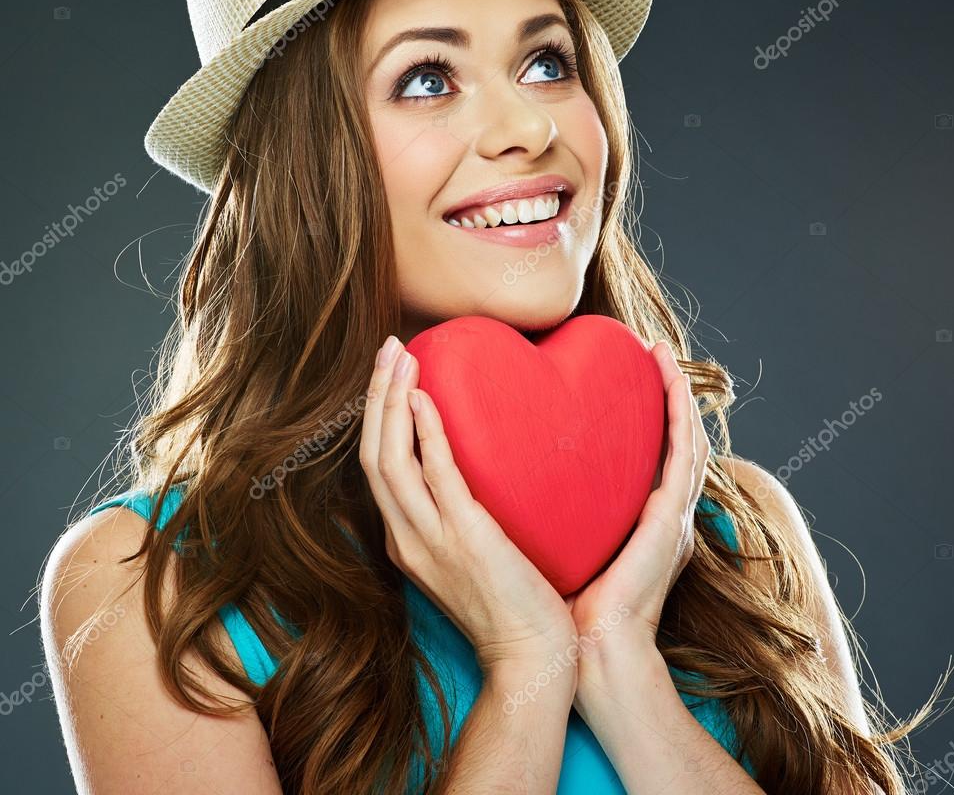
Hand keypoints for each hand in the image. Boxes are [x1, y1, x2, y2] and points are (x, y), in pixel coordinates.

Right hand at [359, 336, 578, 681]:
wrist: (531, 657)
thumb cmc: (511, 604)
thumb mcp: (468, 555)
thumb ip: (457, 513)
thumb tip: (469, 467)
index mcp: (406, 540)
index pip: (376, 468)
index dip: (378, 416)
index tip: (391, 373)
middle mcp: (405, 538)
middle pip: (372, 454)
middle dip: (376, 395)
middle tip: (389, 346)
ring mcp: (429, 539)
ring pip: (387, 459)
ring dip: (390, 400)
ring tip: (400, 355)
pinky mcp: (462, 536)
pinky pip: (434, 473)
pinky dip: (424, 430)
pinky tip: (424, 396)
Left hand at [563, 339, 711, 667]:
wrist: (590, 654)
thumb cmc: (565, 607)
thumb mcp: (559, 547)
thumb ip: (551, 515)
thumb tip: (509, 484)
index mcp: (642, 522)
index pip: (649, 455)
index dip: (647, 414)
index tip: (624, 376)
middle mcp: (665, 515)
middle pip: (675, 440)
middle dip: (667, 392)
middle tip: (649, 347)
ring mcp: (674, 517)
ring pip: (687, 438)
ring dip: (677, 391)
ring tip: (659, 349)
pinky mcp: (671, 520)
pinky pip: (683, 454)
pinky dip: (680, 413)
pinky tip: (669, 378)